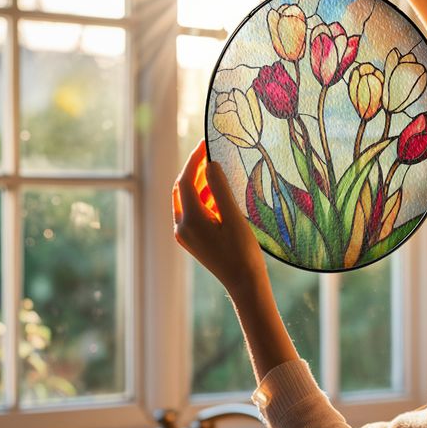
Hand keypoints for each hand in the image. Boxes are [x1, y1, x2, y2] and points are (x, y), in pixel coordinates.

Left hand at [173, 140, 267, 297]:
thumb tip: (210, 164)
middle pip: (182, 189)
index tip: (206, 144)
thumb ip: (220, 189)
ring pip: (187, 201)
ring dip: (200, 185)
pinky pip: (192, 212)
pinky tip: (219, 195)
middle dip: (195, 170)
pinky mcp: (193, 240)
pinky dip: (203, 199)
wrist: (245, 284)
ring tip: (218, 172)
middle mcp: (182, 227)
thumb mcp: (233, 217)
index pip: (186, 181)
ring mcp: (186, 235)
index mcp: (189, 220)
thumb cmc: (243, 252)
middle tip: (211, 154)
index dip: (195, 160)